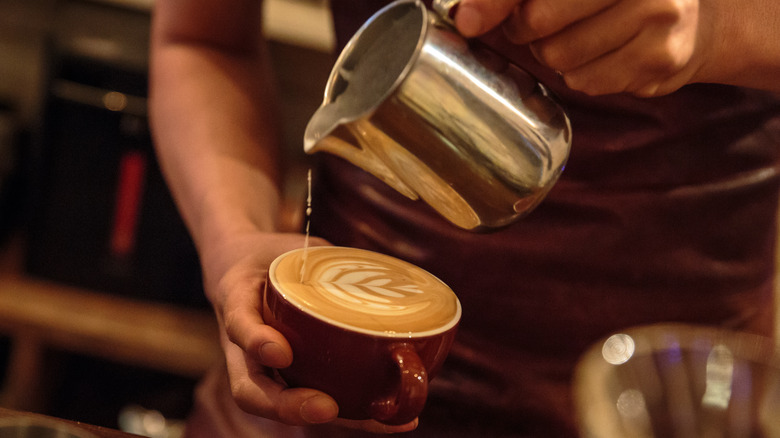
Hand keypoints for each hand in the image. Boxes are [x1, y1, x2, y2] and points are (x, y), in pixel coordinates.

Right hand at [200, 231, 417, 432]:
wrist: (245, 265)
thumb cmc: (274, 256)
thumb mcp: (291, 246)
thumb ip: (327, 258)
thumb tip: (381, 274)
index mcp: (238, 300)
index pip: (238, 325)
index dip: (257, 342)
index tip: (282, 352)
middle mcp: (242, 346)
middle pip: (250, 390)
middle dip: (287, 406)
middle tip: (326, 408)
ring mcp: (261, 367)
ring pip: (277, 406)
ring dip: (327, 420)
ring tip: (379, 422)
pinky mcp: (286, 377)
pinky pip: (309, 400)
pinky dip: (349, 416)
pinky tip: (391, 421)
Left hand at [453, 0, 709, 96]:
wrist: (698, 19)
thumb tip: (467, 17)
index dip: (494, 2)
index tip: (467, 20)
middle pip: (540, 19)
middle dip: (526, 29)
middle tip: (536, 25)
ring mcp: (659, 14)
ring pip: (560, 56)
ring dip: (556, 54)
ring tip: (581, 38)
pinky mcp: (661, 59)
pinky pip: (586, 82)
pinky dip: (583, 75)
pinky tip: (604, 55)